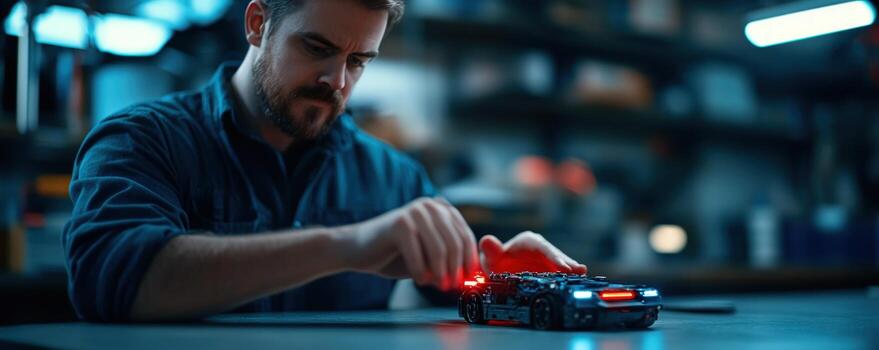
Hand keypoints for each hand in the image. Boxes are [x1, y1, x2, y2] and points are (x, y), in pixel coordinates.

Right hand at [337, 197, 478, 290]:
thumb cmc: (395, 254)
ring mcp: (415, 211)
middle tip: (451, 288)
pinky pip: (419, 254)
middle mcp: (431, 205)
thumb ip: (449, 262)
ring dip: (440, 273)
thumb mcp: (428, 257)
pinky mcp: (399, 222)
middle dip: (456, 270)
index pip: (465, 236)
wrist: (357, 249)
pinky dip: (420, 272)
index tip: (469, 282)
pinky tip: (418, 280)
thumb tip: (473, 278)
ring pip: (440, 249)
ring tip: (435, 285)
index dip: (470, 262)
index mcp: (441, 209)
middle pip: (455, 243)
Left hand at [479, 231, 587, 273]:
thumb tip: (486, 240)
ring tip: (582, 276)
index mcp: (529, 241)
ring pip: (561, 263)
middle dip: (567, 263)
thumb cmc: (495, 260)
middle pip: (556, 255)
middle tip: (579, 272)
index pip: (543, 247)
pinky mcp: (550, 269)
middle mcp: (541, 247)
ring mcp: (547, 259)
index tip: (563, 266)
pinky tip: (577, 282)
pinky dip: (567, 277)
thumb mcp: (491, 256)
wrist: (498, 269)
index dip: (554, 257)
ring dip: (571, 270)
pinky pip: (560, 272)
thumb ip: (490, 249)